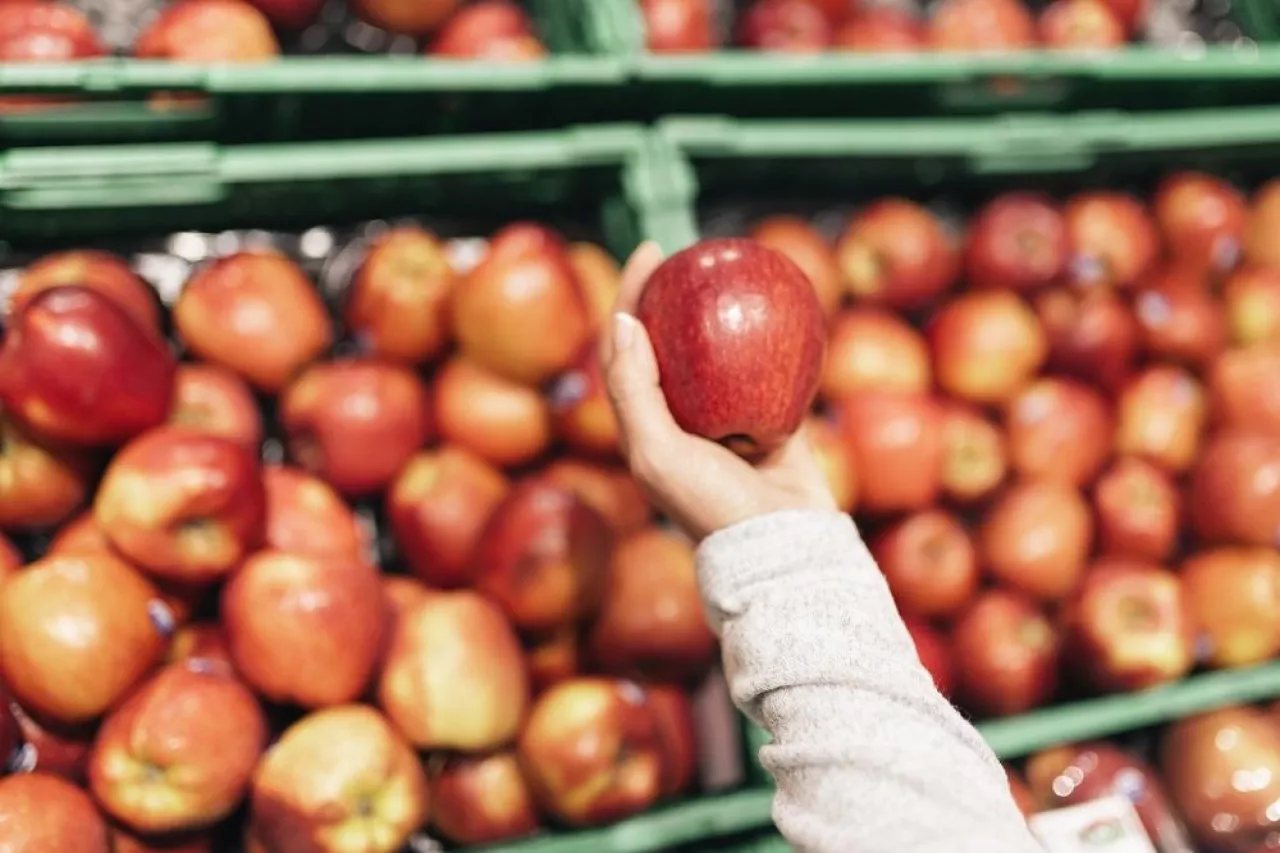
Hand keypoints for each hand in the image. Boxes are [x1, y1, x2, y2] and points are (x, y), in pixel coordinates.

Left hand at [600, 242, 836, 541]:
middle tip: (692, 253)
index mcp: (645, 425)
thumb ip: (633, 390)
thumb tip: (624, 321)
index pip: (627, 346)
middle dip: (676, 294)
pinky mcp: (772, 422)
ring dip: (724, 312)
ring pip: (722, 352)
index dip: (631, 295)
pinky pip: (773, 369)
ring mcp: (728, 419)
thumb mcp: (656, 452)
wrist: (782, 548)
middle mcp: (682, 419)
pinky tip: (783, 305)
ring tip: (734, 269)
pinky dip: (774, 339)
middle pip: (673, 340)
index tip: (649, 251)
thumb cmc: (710, 504)